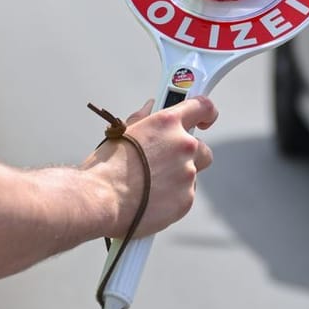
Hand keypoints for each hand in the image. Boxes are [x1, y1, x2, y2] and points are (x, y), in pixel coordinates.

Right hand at [90, 96, 217, 240]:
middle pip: (202, 148)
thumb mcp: (121, 134)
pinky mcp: (186, 199)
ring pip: (191, 175)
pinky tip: (150, 201)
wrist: (100, 200)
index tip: (205, 120)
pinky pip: (184, 196)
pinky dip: (172, 198)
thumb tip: (150, 108)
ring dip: (176, 179)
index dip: (207, 113)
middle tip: (164, 165)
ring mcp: (187, 174)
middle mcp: (183, 145)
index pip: (202, 107)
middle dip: (189, 156)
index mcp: (167, 124)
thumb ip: (143, 119)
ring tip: (148, 186)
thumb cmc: (105, 167)